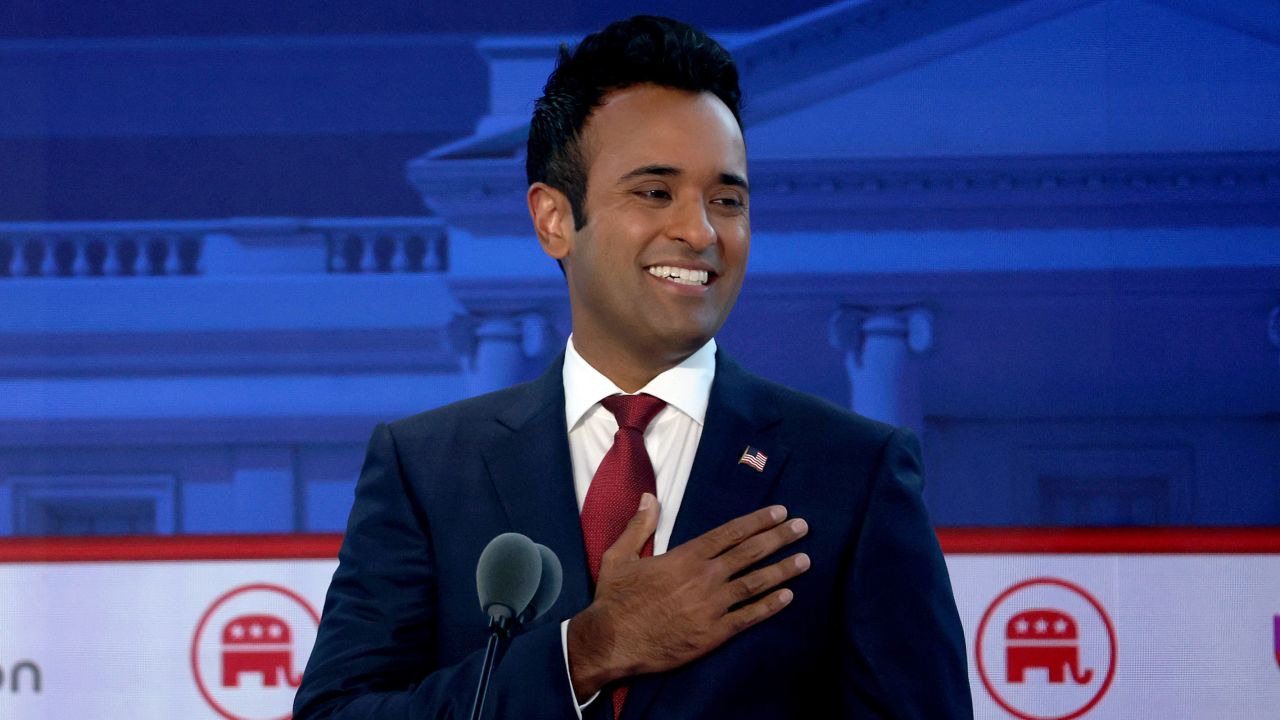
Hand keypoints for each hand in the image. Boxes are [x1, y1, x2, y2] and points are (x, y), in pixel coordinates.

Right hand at [567, 493, 809, 699]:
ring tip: (806, 560)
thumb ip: (639, 526)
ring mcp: (712, 606)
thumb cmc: (615, 599)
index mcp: (685, 556)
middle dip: (779, 537)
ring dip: (783, 570)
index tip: (779, 512)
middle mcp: (704, 577)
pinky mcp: (714, 633)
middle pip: (750, 553)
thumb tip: (649, 497)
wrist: (612, 641)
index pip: (730, 533)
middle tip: (803, 527)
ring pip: (756, 583)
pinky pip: (749, 617)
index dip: (758, 521)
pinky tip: (788, 596)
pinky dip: (770, 606)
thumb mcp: (619, 555)